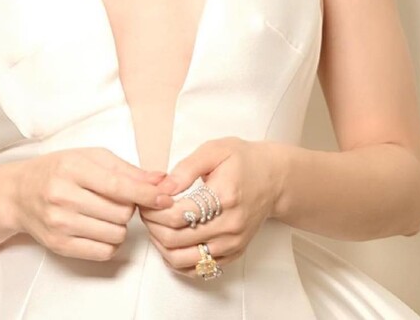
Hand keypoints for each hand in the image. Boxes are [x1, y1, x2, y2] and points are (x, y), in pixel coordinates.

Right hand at [3, 147, 174, 260]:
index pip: (118, 186)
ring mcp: (59, 223)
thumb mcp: (90, 157)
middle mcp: (63, 196)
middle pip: (121, 212)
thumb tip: (161, 180)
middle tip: (118, 199)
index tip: (164, 198)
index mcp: (73, 168)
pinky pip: (103, 251)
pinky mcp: (59, 245)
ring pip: (115, 233)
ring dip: (120, 225)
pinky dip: (111, 241)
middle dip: (129, 206)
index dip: (146, 193)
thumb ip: (126, 169)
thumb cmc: (59, 169)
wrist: (19, 193)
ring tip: (107, 212)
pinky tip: (102, 227)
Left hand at [137, 137, 282, 277]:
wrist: (274, 179)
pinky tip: (170, 239)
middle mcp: (229, 226)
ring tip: (155, 225)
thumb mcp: (214, 150)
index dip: (153, 209)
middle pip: (176, 240)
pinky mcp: (233, 254)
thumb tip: (162, 187)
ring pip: (182, 260)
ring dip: (160, 245)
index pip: (177, 216)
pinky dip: (177, 258)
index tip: (146, 198)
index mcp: (224, 197)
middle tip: (145, 210)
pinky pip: (198, 268)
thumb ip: (186, 168)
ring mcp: (232, 244)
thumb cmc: (243, 160)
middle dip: (152, 226)